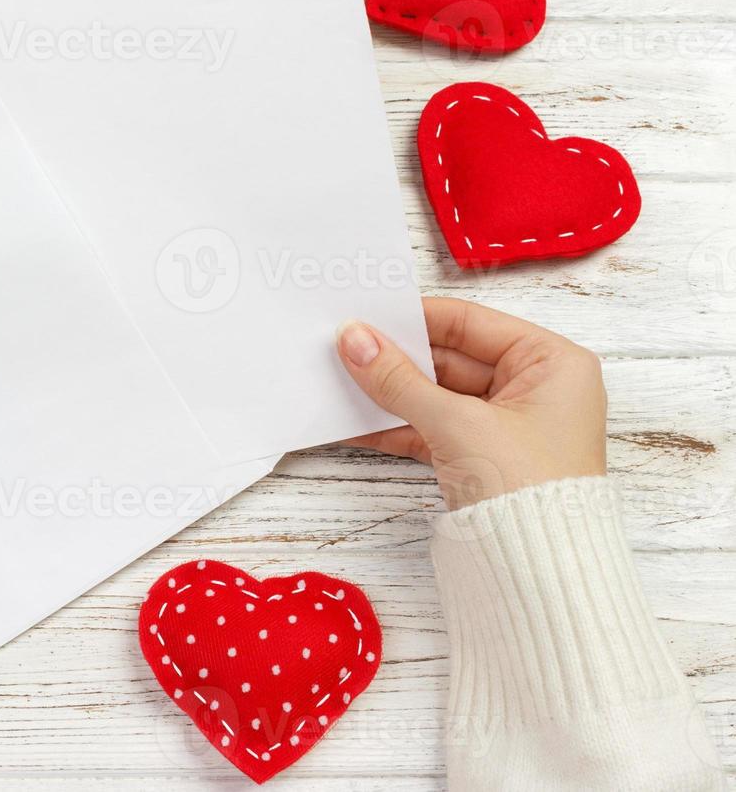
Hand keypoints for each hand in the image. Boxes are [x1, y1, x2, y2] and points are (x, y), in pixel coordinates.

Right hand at [336, 297, 604, 508]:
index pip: (471, 323)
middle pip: (450, 358)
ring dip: (389, 393)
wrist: (541, 576)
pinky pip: (433, 429)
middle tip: (343, 348)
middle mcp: (534, 388)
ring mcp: (507, 425)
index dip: (415, 318)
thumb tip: (354, 339)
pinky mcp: (483, 458)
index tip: (366, 315)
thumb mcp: (456, 423)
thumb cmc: (527, 489)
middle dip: (396, 358)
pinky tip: (354, 423)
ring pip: (436, 395)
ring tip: (340, 382)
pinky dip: (396, 427)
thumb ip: (399, 380)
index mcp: (551, 363)